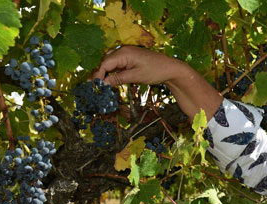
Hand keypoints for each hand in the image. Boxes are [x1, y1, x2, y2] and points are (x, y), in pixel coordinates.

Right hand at [93, 46, 221, 120]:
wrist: (171, 68)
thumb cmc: (156, 71)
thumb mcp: (136, 76)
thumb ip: (118, 79)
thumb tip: (104, 83)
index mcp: (124, 53)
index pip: (104, 64)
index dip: (98, 75)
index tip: (95, 87)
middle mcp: (123, 51)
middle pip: (105, 63)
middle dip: (100, 75)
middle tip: (96, 88)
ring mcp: (127, 54)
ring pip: (110, 64)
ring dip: (106, 75)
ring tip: (102, 87)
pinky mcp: (130, 59)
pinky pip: (117, 65)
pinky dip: (113, 73)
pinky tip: (112, 82)